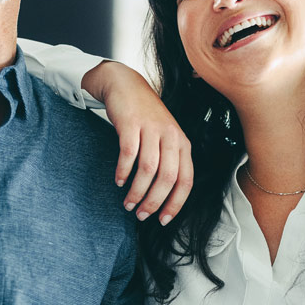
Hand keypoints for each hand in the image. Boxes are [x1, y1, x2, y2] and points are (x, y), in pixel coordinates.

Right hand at [82, 61, 191, 225]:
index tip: (163, 220)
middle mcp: (171, 136)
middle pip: (167, 178)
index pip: (186, 180)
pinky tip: (118, 181)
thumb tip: (163, 198)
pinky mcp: (131, 123)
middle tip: (141, 215)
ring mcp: (151, 129)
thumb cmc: (145, 117)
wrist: (125, 85)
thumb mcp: (164, 138)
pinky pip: (129, 154)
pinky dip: (123, 172)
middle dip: (154, 202)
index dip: (175, 204)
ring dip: (137, 191)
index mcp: (183, 144)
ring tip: (128, 204)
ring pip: (148, 170)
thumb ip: (168, 162)